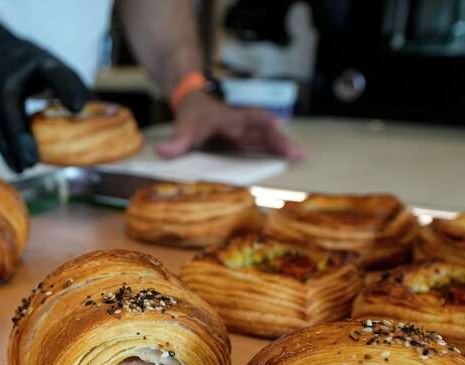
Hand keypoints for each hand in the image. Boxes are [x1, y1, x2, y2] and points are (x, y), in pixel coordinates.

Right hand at [0, 24, 91, 171]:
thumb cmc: (34, 70)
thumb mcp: (56, 72)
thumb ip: (80, 95)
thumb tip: (114, 122)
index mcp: (39, 64)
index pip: (54, 73)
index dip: (66, 88)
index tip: (77, 108)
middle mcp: (9, 74)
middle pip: (9, 102)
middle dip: (20, 134)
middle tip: (33, 162)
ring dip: (3, 144)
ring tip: (21, 168)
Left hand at [156, 91, 304, 160]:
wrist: (194, 105)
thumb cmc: (193, 115)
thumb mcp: (184, 127)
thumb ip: (177, 141)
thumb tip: (163, 152)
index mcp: (231, 118)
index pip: (251, 118)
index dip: (263, 123)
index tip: (277, 127)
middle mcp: (243, 125)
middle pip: (266, 131)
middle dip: (281, 141)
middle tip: (298, 153)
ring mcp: (246, 133)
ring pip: (268, 139)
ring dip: (283, 147)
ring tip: (302, 157)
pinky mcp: (246, 141)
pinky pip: (264, 145)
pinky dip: (276, 152)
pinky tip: (290, 159)